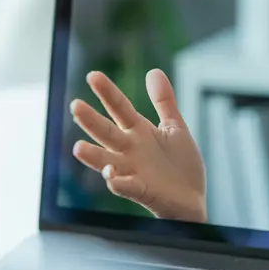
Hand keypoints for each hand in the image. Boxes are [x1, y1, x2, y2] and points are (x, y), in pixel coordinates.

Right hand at [70, 69, 207, 222]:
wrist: (193, 199)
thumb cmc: (180, 165)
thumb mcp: (174, 127)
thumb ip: (163, 101)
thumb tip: (153, 71)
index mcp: (139, 132)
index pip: (119, 107)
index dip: (107, 92)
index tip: (92, 75)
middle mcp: (130, 150)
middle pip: (107, 133)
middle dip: (91, 121)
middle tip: (75, 106)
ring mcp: (133, 171)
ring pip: (107, 161)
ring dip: (93, 156)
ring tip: (78, 148)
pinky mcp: (142, 191)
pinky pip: (126, 187)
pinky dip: (118, 182)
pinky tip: (111, 175)